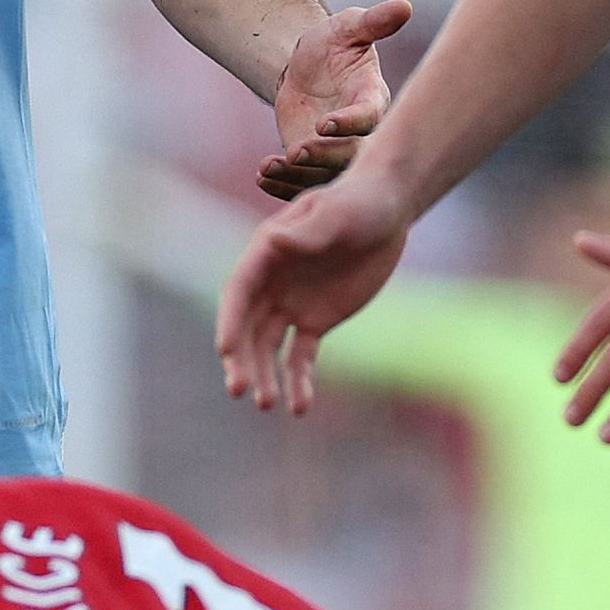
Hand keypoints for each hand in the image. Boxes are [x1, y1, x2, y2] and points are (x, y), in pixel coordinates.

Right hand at [218, 171, 412, 414]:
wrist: (385, 212)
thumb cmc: (358, 202)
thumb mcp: (337, 213)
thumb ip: (309, 230)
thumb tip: (275, 240)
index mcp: (267, 254)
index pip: (238, 292)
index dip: (229, 320)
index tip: (225, 350)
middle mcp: (271, 283)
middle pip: (246, 327)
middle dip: (241, 359)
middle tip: (240, 390)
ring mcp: (290, 305)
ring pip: (268, 348)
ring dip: (264, 376)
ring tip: (268, 404)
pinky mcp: (315, 322)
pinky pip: (300, 357)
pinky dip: (298, 381)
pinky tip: (299, 406)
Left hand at [260, 0, 412, 198]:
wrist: (306, 66)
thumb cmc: (333, 44)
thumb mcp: (349, 27)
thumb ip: (373, 21)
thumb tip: (404, 6)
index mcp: (373, 99)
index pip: (369, 118)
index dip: (349, 124)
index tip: (324, 124)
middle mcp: (360, 132)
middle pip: (350, 155)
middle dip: (324, 157)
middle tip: (296, 151)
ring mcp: (337, 152)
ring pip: (324, 175)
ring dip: (297, 175)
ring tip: (269, 167)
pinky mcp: (314, 164)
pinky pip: (302, 182)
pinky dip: (281, 184)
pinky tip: (261, 175)